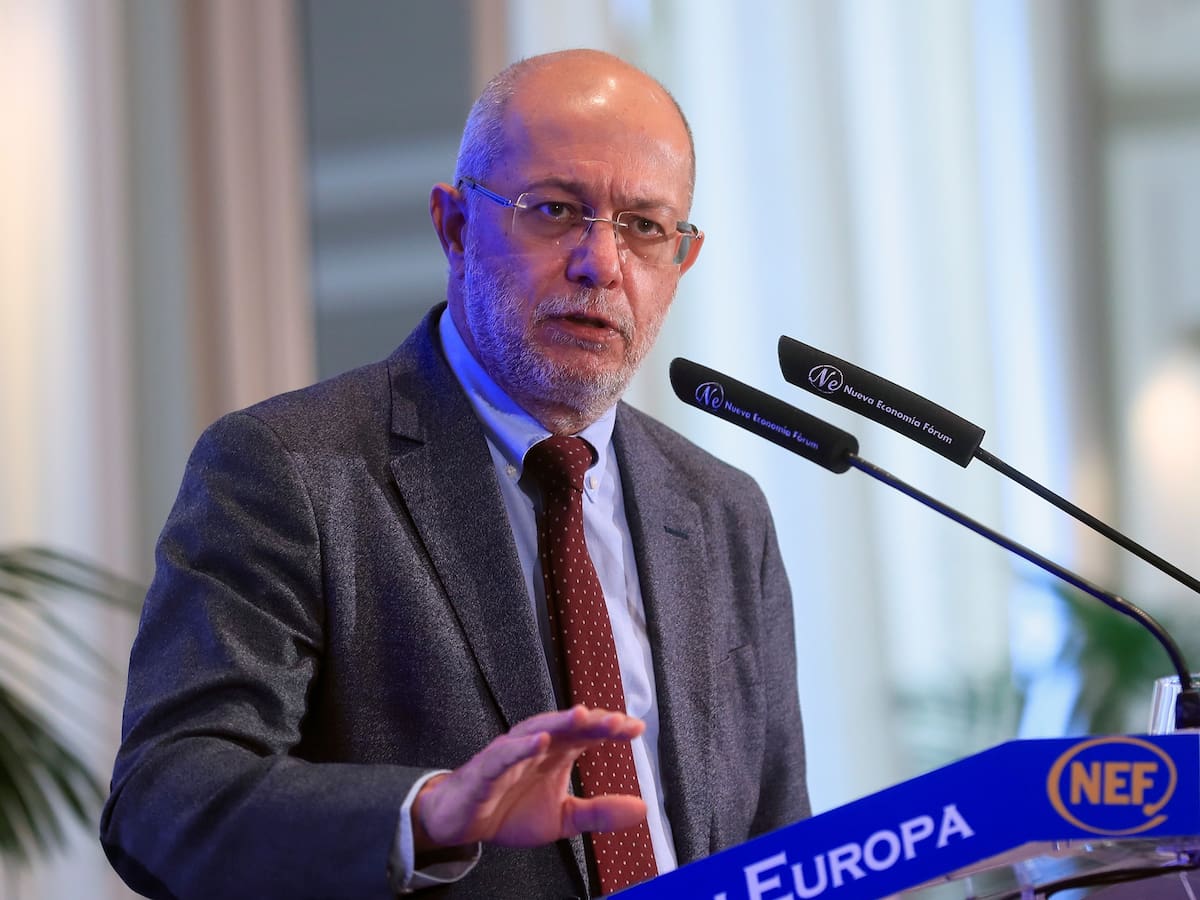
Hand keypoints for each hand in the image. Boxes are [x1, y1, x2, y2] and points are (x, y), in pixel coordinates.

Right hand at [413, 705, 646, 850]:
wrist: (464, 823)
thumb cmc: (511, 811)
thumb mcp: (564, 819)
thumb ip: (600, 812)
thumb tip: (642, 808)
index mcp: (557, 753)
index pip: (589, 734)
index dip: (611, 729)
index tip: (637, 728)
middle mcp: (537, 746)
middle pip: (567, 726)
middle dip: (592, 721)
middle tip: (618, 721)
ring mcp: (512, 754)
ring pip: (537, 730)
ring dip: (559, 722)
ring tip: (582, 716)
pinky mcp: (487, 768)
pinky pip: (504, 754)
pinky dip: (521, 747)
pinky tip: (538, 742)